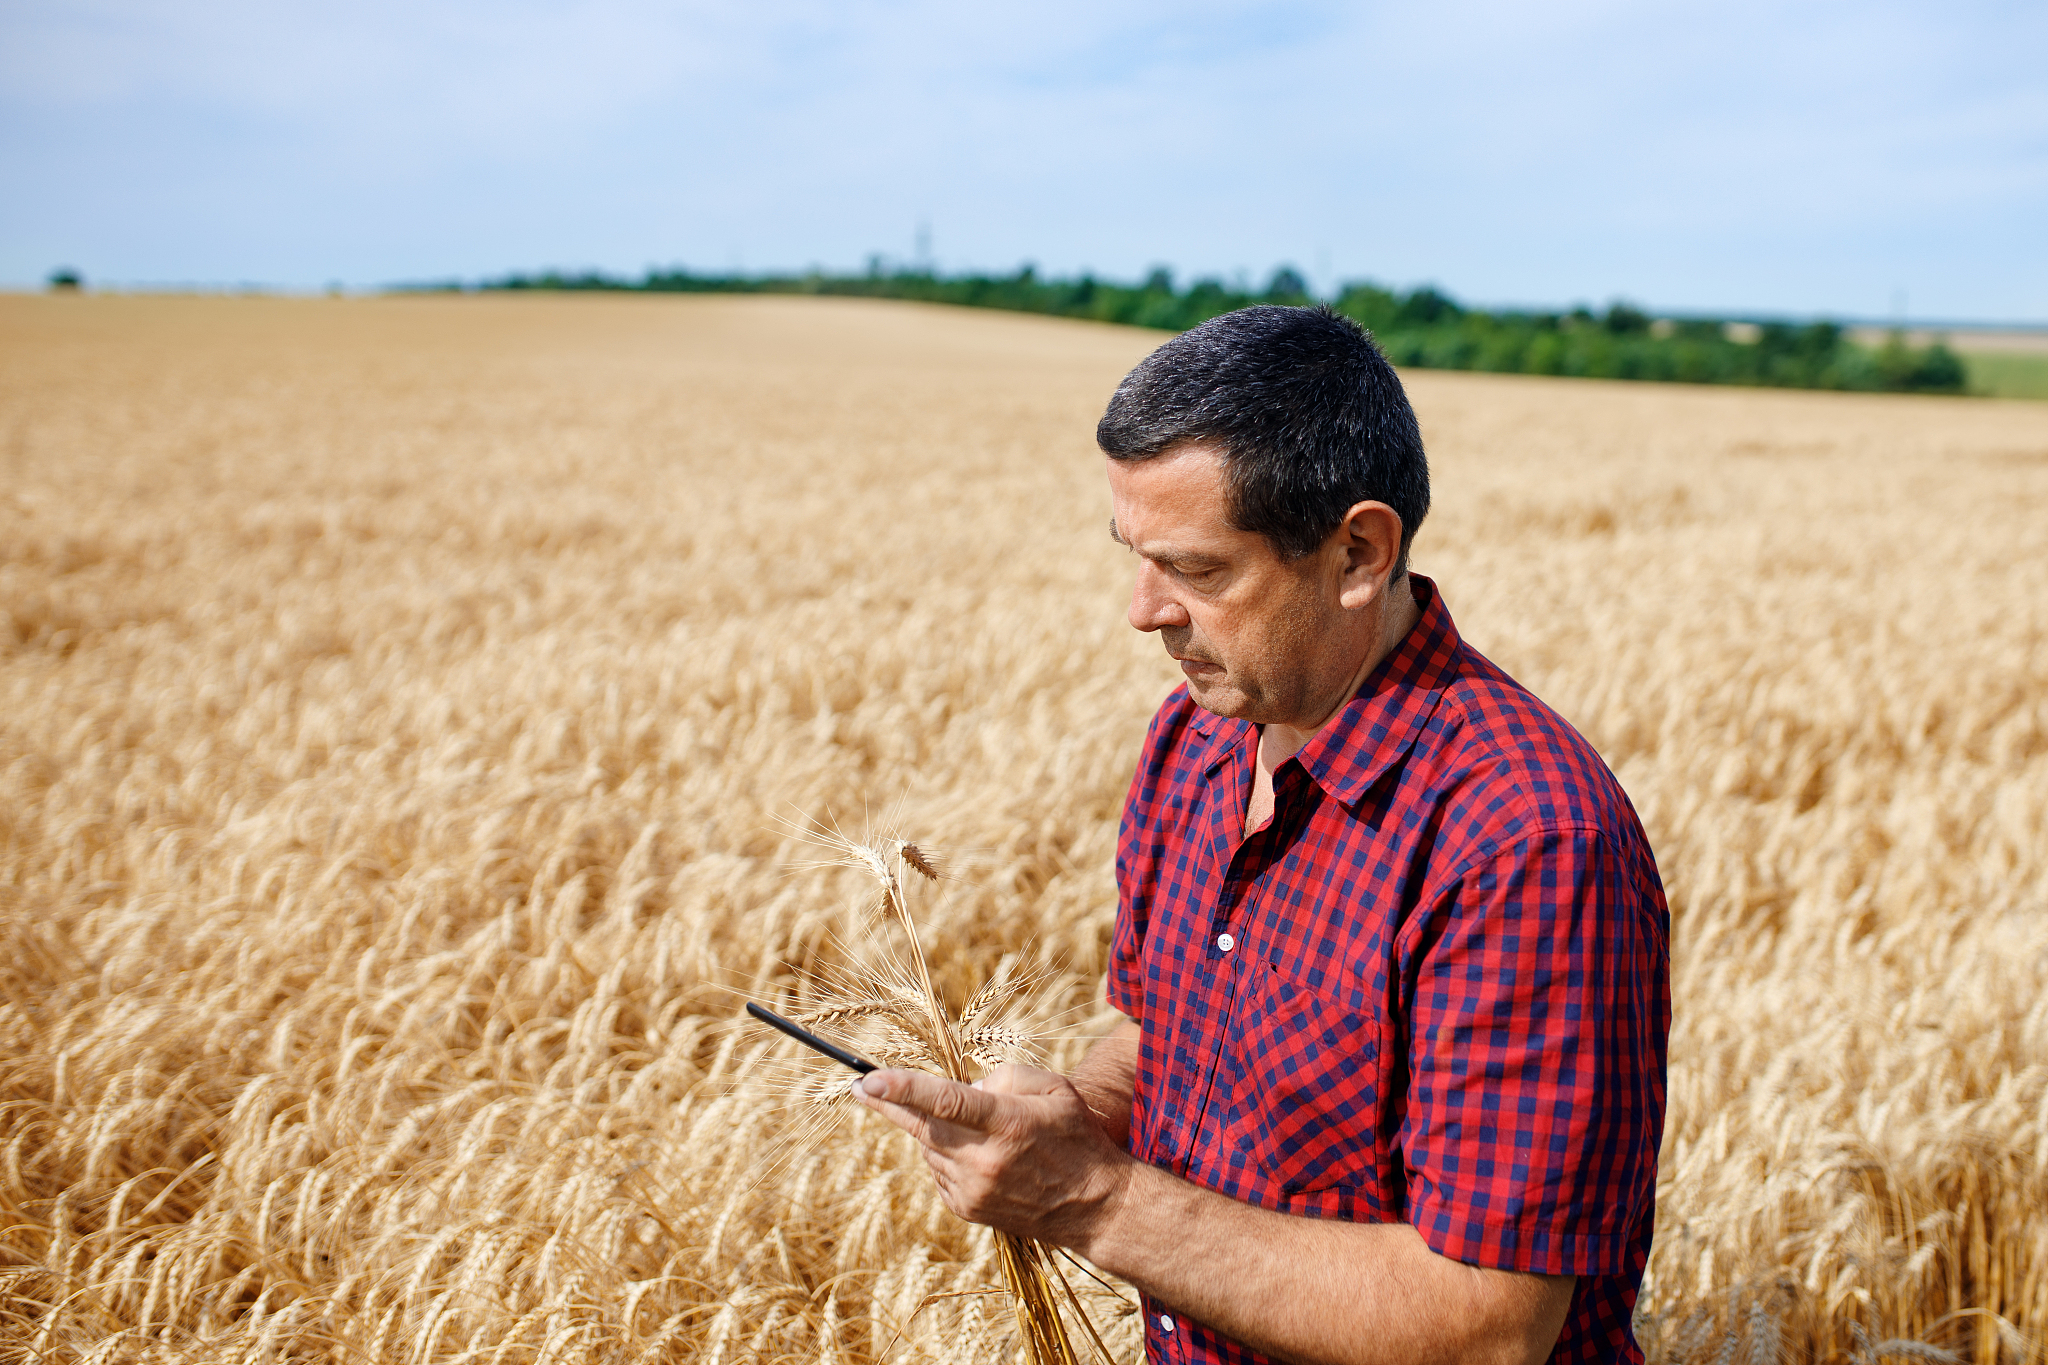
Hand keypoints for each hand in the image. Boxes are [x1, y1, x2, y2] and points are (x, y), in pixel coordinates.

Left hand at [851, 1063, 1134, 1249]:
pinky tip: (973, 1151)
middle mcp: (984, 1161)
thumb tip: (962, 1089)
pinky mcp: (966, 1208)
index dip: (903, 1090)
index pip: (945, 1102)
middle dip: (888, 1104)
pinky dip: (943, 1153)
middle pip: (921, 1126)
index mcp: (1007, 1124)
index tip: (867, 1082)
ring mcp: (972, 1190)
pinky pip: (937, 1169)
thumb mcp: (1054, 1087)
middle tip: (860, 1087)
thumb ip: (1005, 1076)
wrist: (1094, 1206)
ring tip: (971, 1125)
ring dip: (931, 1128)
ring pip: (928, 1146)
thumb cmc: (1076, 1136)